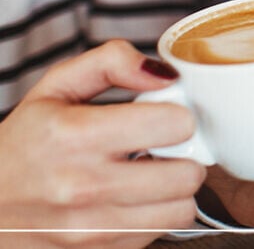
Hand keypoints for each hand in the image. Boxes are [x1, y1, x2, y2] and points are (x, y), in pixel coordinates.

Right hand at [0, 41, 205, 247]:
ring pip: (182, 209)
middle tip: (162, 148)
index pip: (175, 125)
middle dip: (183, 155)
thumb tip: (165, 73)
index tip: (162, 117)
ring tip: (150, 173)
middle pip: (188, 173)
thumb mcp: (56, 87)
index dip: (177, 115)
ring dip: (175, 189)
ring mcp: (91, 226)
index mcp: (75, 135)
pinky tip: (132, 198)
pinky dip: (157, 214)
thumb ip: (112, 63)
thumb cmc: (24, 142)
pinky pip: (162, 232)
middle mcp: (83, 185)